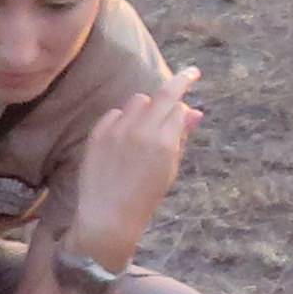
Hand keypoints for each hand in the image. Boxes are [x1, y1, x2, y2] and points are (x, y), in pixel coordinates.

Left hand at [65, 72, 203, 259]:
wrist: (107, 218)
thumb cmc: (144, 199)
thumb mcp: (169, 170)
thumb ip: (180, 138)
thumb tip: (194, 113)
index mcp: (164, 142)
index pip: (179, 105)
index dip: (187, 94)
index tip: (193, 77)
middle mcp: (141, 131)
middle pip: (163, 94)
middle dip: (179, 81)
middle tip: (188, 75)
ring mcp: (117, 131)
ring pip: (138, 100)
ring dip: (148, 105)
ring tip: (149, 122)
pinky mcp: (97, 134)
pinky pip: (115, 113)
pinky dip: (124, 118)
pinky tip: (126, 134)